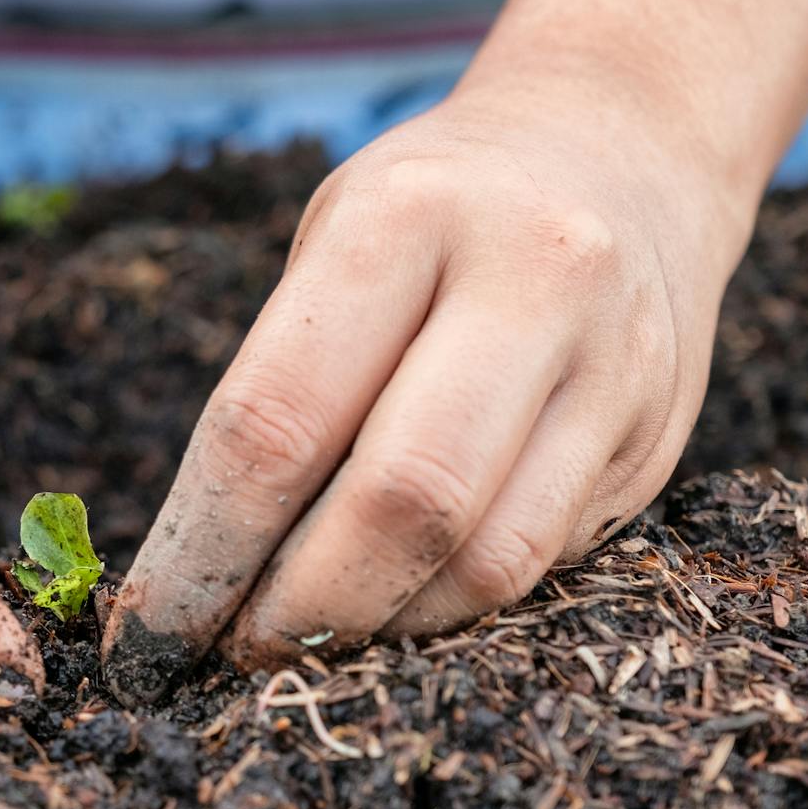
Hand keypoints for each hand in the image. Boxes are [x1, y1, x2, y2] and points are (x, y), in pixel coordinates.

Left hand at [103, 80, 756, 701]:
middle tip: (238, 654)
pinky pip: (541, 567)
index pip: (277, 419)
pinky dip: (448, 610)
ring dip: (379, 628)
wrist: (620, 154)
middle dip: (299, 610)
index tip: (149, 628)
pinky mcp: (657, 441)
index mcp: (407, 216)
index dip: (204, 549)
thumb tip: (196, 580)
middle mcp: (531, 279)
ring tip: (313, 637)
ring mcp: (614, 364)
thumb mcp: (334, 242)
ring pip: (486, 560)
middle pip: (401, 501)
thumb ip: (281, 388)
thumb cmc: (430, 218)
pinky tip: (396, 604)